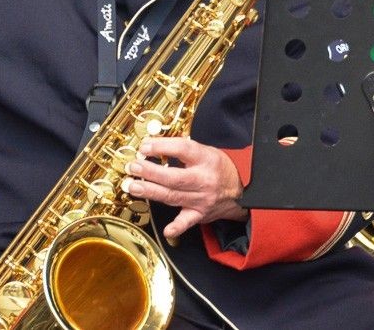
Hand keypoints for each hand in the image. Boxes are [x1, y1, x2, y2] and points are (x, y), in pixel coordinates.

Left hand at [124, 137, 248, 240]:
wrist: (240, 192)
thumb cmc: (220, 169)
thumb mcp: (207, 152)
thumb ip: (183, 150)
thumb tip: (155, 145)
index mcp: (207, 160)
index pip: (183, 150)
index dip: (162, 147)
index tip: (145, 146)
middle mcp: (204, 180)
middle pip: (174, 177)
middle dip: (150, 172)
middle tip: (134, 166)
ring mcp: (201, 199)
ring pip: (173, 196)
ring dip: (150, 191)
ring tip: (133, 185)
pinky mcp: (199, 214)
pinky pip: (187, 222)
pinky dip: (176, 227)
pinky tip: (166, 229)